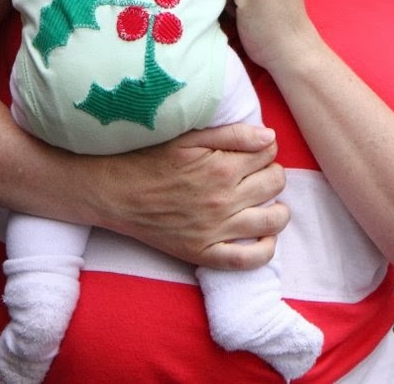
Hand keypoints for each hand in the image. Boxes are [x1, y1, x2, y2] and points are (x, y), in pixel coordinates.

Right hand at [91, 123, 288, 269]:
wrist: (115, 192)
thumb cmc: (150, 159)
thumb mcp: (188, 138)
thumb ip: (232, 134)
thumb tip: (270, 137)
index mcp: (221, 167)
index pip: (268, 152)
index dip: (265, 146)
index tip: (254, 148)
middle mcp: (224, 200)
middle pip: (274, 182)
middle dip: (271, 171)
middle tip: (256, 171)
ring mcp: (217, 230)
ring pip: (273, 220)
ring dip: (278, 207)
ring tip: (266, 199)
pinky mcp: (205, 253)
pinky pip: (249, 260)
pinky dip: (265, 249)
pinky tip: (264, 234)